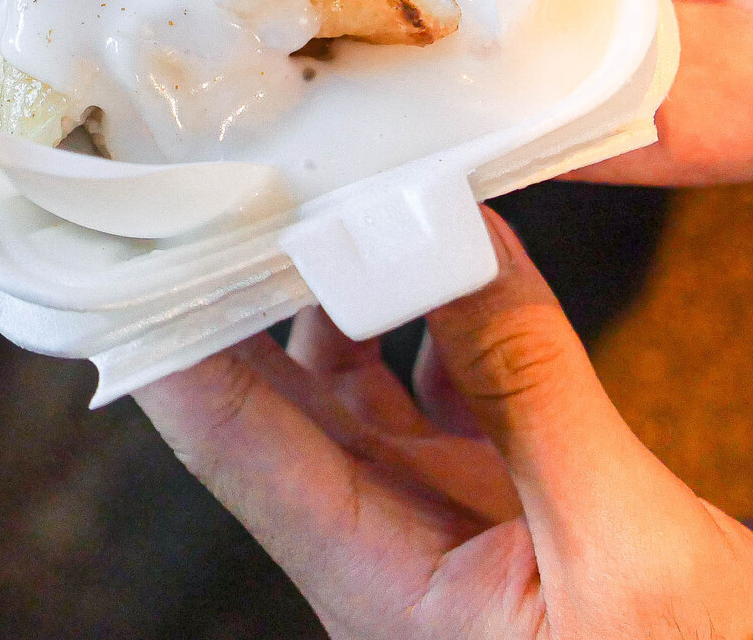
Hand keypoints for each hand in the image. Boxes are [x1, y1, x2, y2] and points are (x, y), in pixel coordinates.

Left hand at [134, 209, 752, 639]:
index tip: (132, 237)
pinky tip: (448, 230)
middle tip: (229, 161)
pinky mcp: (509, 489)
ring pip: (360, 380)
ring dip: (349, 282)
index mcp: (378, 591)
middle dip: (249, 285)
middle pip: (281, 401)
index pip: (237, 447)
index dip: (175, 342)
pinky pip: (449, 376)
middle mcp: (389, 549)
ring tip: (330, 172)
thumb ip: (530, 386)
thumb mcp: (619, 541)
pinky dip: (446, 303)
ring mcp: (448, 517)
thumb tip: (455, 233)